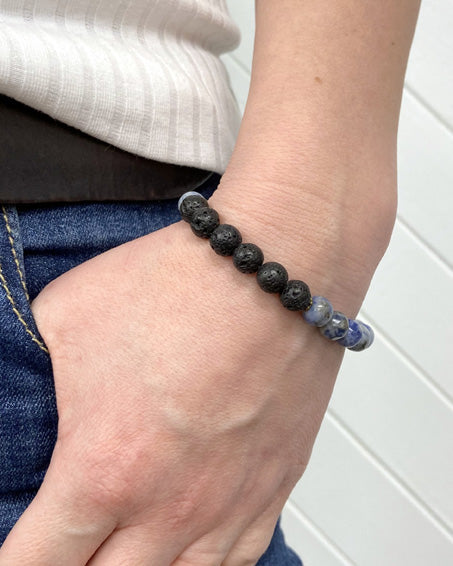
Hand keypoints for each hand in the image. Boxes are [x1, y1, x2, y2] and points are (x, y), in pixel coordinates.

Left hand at [0, 219, 344, 565]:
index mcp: (105, 469)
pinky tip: (189, 546)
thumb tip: (25, 389)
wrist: (274, 268)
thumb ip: (32, 373)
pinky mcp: (275, 484)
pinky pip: (238, 562)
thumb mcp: (66, 315)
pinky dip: (203, 565)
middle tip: (72, 546)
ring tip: (127, 548)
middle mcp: (171, 505)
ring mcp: (230, 502)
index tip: (20, 552)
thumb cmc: (181, 285)